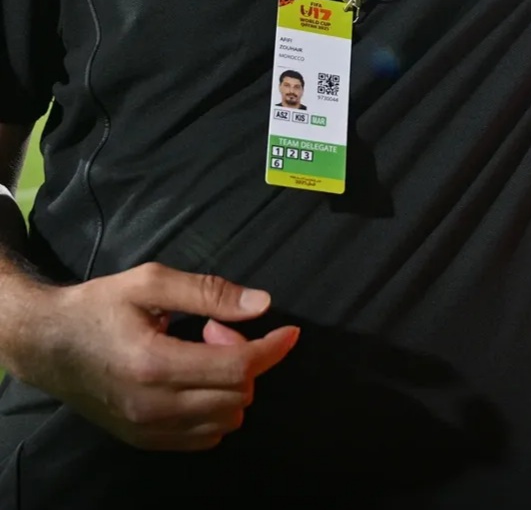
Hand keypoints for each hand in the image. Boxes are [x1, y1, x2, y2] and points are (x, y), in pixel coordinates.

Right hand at [9, 262, 298, 450]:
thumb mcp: (151, 282)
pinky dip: (215, 408)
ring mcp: (148, 430)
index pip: (237, 368)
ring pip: (226, 419)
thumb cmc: (99, 306)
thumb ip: (209, 292)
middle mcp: (153, 406)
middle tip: (215, 328)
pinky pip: (204, 436)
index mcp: (154, 363)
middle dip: (244, 357)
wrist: (48, 345)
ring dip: (231, 384)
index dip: (272, 348)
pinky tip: (196, 379)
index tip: (289, 331)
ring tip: (201, 351)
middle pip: (237, 394)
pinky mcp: (144, 440)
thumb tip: (261, 304)